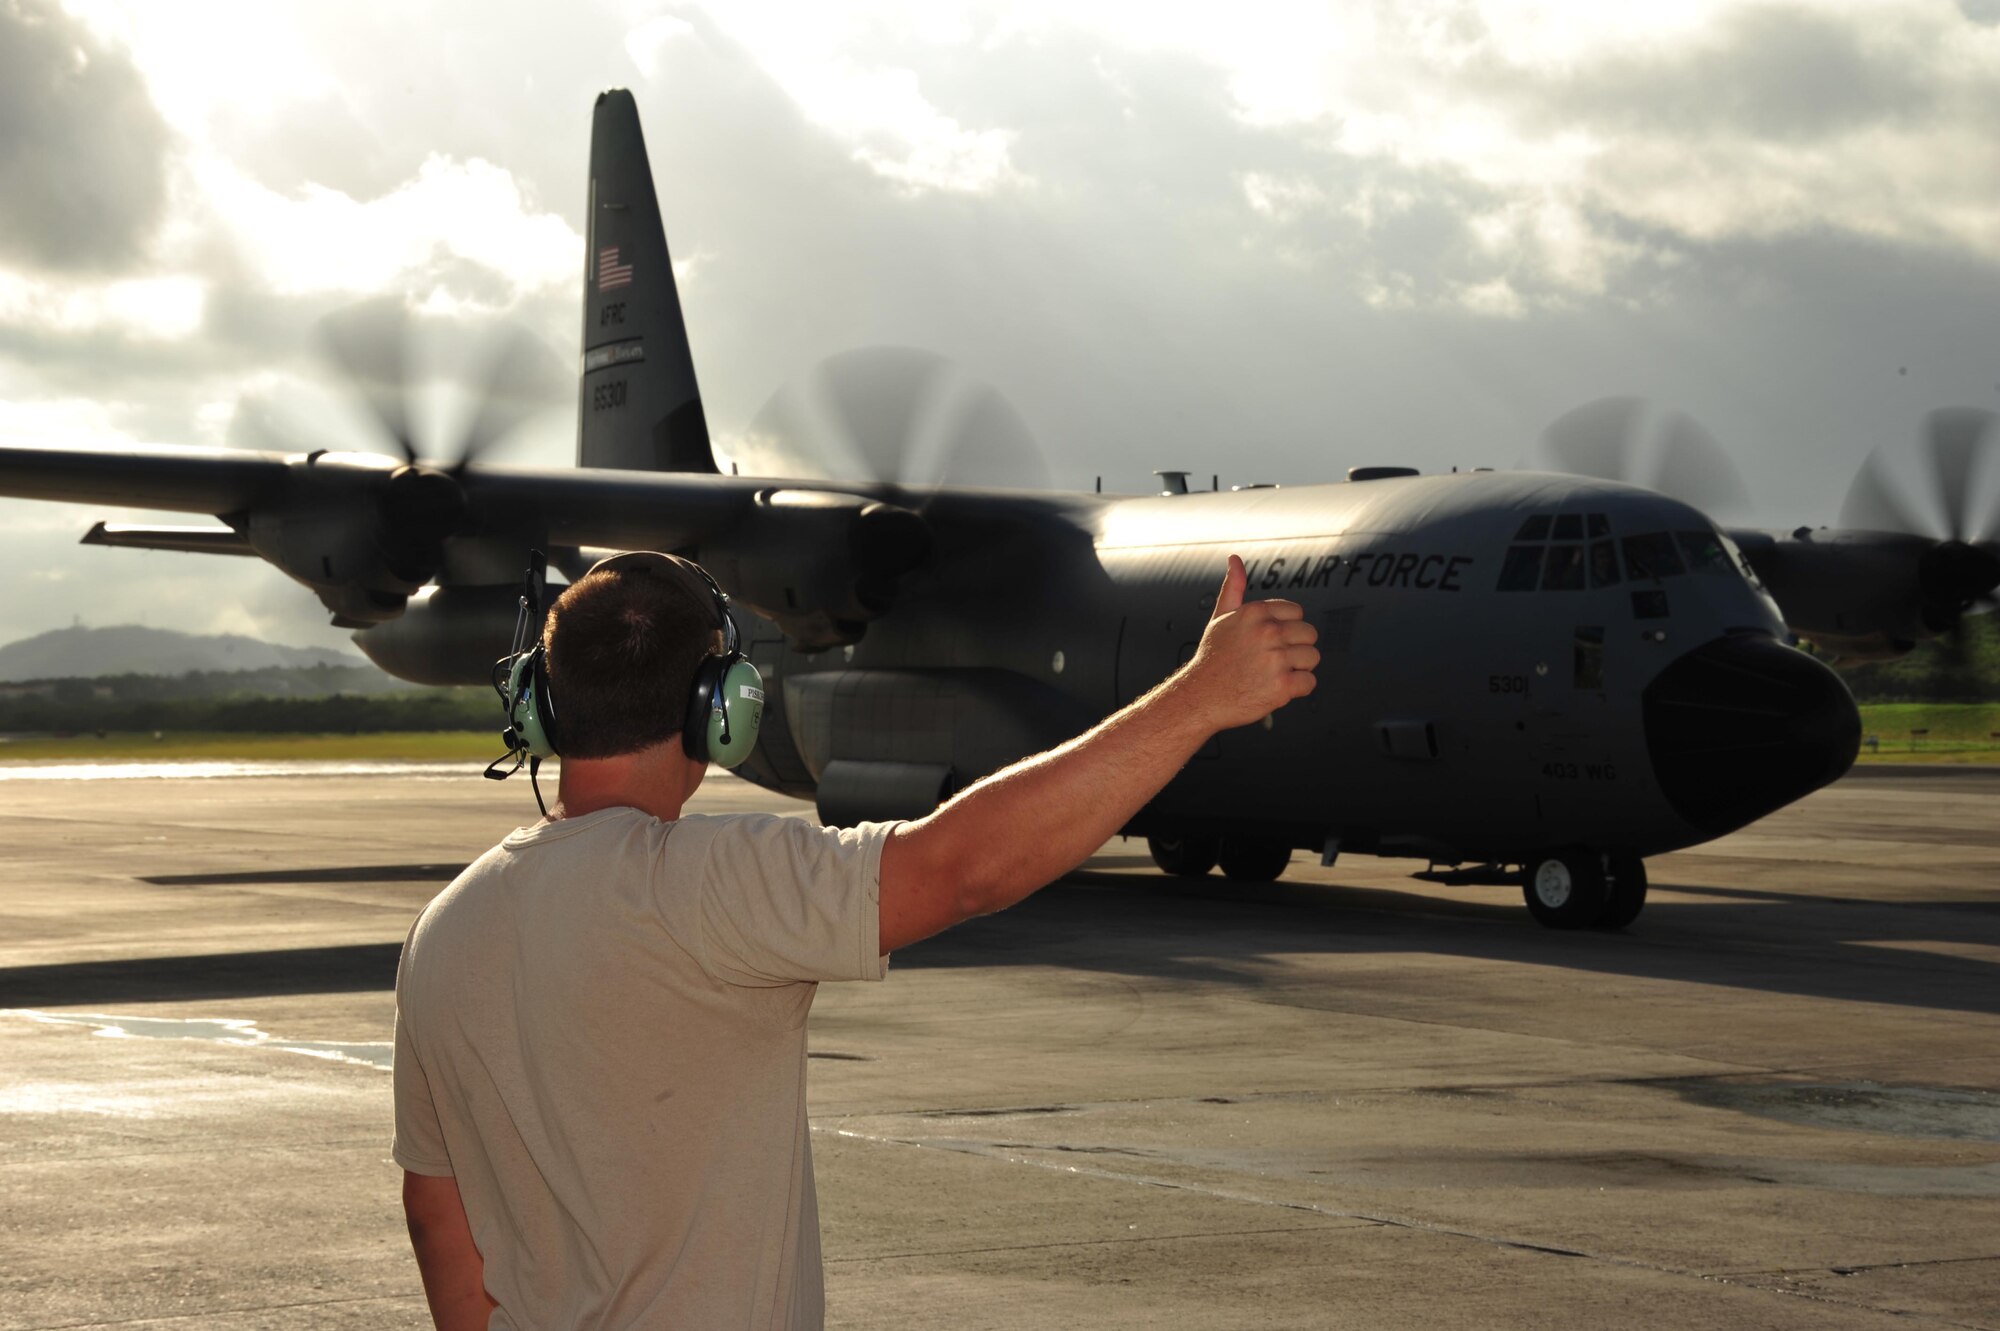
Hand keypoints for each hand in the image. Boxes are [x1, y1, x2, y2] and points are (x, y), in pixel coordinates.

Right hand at [1177, 555, 1318, 730]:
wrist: (1200, 697)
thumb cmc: (1212, 659)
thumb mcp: (1220, 618)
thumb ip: (1233, 587)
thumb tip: (1234, 559)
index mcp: (1256, 612)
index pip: (1297, 613)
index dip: (1286, 629)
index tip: (1269, 642)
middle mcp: (1267, 632)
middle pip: (1309, 634)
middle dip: (1295, 648)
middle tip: (1272, 661)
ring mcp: (1275, 659)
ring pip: (1312, 658)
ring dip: (1298, 669)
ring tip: (1273, 674)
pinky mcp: (1282, 686)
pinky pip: (1309, 682)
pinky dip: (1297, 689)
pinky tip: (1275, 688)